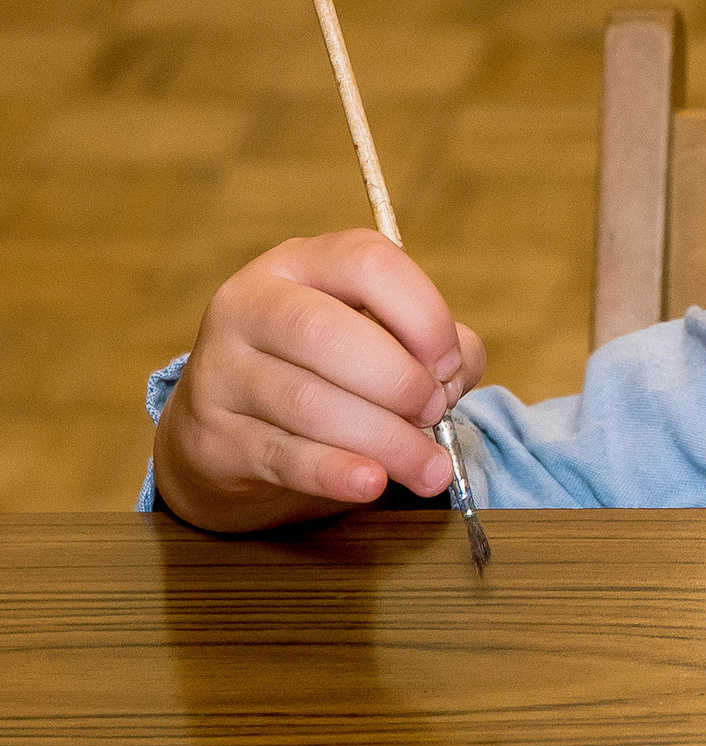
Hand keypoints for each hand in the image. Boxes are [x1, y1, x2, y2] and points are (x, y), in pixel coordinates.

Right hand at [153, 230, 485, 532]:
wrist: (227, 425)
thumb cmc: (327, 368)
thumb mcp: (381, 336)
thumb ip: (438, 347)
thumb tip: (451, 379)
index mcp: (303, 263)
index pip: (367, 263)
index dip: (423, 314)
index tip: (448, 365)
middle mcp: (251, 305)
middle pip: (326, 333)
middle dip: (398, 382)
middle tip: (433, 415)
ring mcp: (222, 369)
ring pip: (308, 402)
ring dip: (384, 440)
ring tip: (428, 469)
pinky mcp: (213, 436)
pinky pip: (281, 455)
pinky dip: (335, 471)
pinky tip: (372, 483)